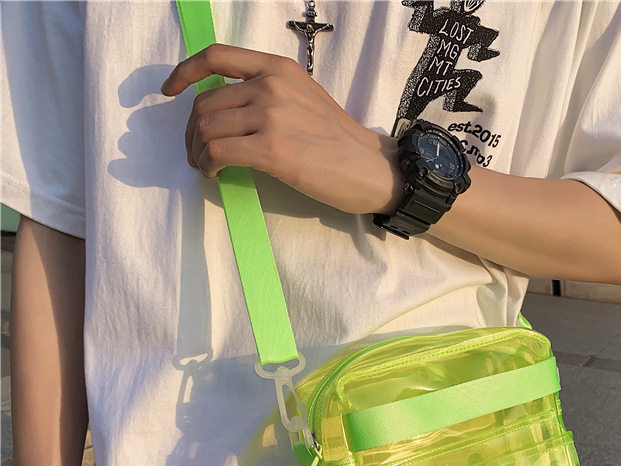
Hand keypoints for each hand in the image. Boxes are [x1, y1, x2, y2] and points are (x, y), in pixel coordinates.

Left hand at [161, 44, 401, 214]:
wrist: (370, 167)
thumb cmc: (339, 140)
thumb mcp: (304, 98)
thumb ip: (269, 93)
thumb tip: (229, 112)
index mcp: (277, 68)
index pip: (216, 56)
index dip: (184, 72)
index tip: (169, 91)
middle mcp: (270, 85)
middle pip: (205, 103)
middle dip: (191, 131)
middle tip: (196, 152)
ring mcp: (270, 116)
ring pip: (207, 129)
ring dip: (197, 151)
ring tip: (205, 167)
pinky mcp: (272, 150)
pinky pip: (218, 153)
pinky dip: (207, 165)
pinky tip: (213, 175)